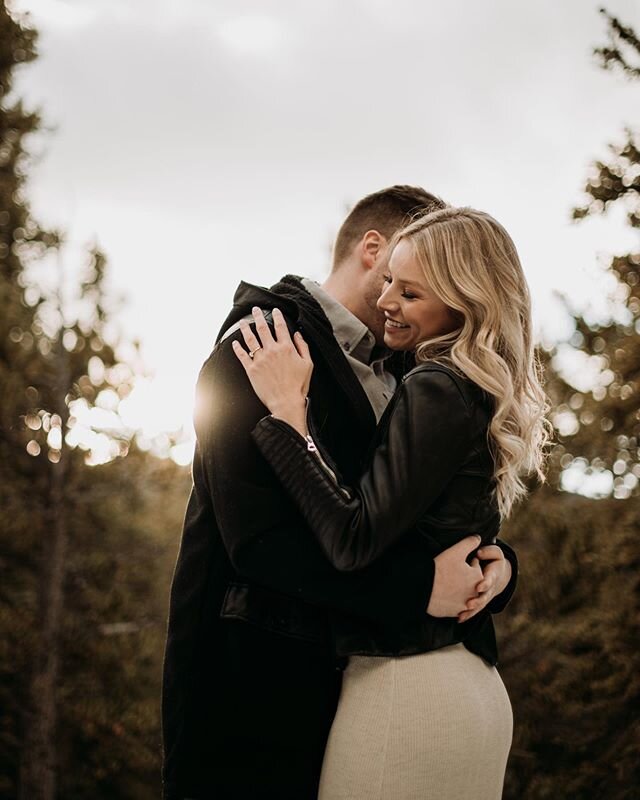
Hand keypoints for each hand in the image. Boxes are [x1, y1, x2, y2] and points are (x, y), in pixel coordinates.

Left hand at [232, 307, 313, 435]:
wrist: (286, 402)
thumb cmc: (298, 385)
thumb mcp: (308, 364)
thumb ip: (303, 346)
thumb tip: (297, 334)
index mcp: (286, 348)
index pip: (281, 326)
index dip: (277, 316)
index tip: (274, 310)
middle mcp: (272, 350)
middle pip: (263, 328)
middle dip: (258, 316)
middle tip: (255, 310)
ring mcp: (260, 359)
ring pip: (250, 339)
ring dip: (245, 328)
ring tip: (242, 322)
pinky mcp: (251, 369)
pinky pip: (242, 355)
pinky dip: (237, 348)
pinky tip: (235, 342)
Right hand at [426, 536, 483, 617]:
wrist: (423, 589)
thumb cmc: (439, 569)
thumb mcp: (455, 551)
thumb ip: (469, 543)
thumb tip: (477, 537)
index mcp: (477, 576)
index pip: (476, 566)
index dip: (467, 562)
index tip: (457, 562)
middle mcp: (475, 592)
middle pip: (473, 581)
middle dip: (466, 577)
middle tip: (452, 573)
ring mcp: (466, 603)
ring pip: (466, 594)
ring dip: (460, 590)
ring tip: (448, 584)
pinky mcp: (456, 612)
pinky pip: (458, 606)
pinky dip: (453, 601)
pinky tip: (445, 595)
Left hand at [456, 545, 511, 622]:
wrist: (499, 575)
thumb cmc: (494, 562)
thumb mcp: (495, 554)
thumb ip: (489, 551)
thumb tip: (479, 553)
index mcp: (492, 576)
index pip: (489, 580)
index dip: (485, 583)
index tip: (479, 587)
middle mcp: (489, 589)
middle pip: (484, 597)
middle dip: (477, 601)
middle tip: (469, 604)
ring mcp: (484, 597)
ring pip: (478, 606)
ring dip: (471, 611)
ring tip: (462, 615)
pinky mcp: (478, 602)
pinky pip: (473, 610)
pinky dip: (467, 615)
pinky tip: (459, 619)